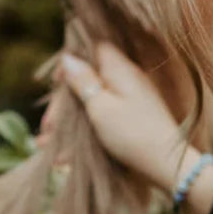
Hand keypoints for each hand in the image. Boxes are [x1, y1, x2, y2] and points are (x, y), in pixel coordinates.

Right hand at [49, 42, 212, 213]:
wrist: (166, 165)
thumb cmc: (131, 134)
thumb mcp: (100, 106)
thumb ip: (83, 81)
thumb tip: (69, 57)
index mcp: (120, 69)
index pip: (92, 49)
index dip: (71, 62)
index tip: (55, 83)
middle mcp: (128, 79)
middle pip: (88, 80)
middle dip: (64, 103)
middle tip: (46, 127)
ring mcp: (132, 99)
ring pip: (92, 103)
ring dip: (69, 123)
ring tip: (46, 144)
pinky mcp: (134, 118)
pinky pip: (103, 118)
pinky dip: (84, 132)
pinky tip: (65, 156)